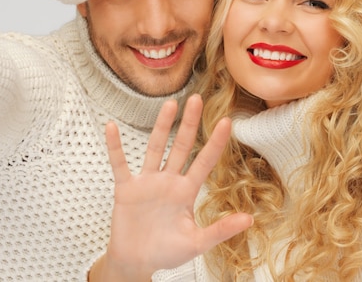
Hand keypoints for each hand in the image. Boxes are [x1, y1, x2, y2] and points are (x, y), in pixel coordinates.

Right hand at [89, 94, 252, 281]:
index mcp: (187, 191)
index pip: (205, 161)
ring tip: (170, 104)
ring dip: (161, 127)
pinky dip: (115, 147)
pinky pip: (120, 164)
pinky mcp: (126, 188)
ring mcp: (147, 182)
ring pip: (155, 148)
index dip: (216, 143)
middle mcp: (169, 181)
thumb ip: (220, 230)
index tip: (227, 121)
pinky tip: (112, 127)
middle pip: (182, 146)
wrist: (136, 262)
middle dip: (190, 123)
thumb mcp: (196, 243)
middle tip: (197, 98)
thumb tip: (250, 220)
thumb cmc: (166, 253)